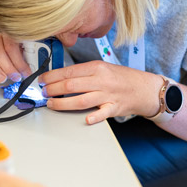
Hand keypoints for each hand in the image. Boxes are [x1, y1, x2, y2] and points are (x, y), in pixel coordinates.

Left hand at [38, 61, 160, 123]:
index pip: (69, 71)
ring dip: (63, 104)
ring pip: (81, 100)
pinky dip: (94, 117)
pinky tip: (85, 119)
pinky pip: (103, 113)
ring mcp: (108, 94)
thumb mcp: (103, 68)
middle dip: (53, 89)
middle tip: (43, 93)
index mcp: (97, 67)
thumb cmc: (122, 78)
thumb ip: (84, 72)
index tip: (42, 80)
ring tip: (51, 104)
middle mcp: (101, 80)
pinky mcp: (115, 107)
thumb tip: (61, 77)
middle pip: (71, 85)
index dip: (52, 76)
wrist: (145, 88)